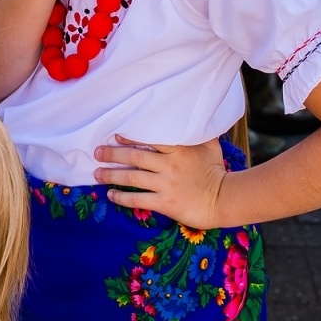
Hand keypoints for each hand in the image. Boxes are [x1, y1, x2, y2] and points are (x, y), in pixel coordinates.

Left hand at [94, 135, 226, 229]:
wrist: (223, 199)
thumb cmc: (216, 170)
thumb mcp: (209, 145)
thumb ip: (196, 132)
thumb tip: (192, 118)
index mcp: (178, 149)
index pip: (148, 140)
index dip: (129, 138)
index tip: (115, 136)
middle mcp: (168, 165)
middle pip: (134, 157)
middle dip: (113, 154)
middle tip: (97, 152)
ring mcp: (166, 184)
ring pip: (132, 178)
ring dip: (112, 175)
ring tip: (97, 174)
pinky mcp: (165, 202)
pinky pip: (138, 199)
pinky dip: (122, 197)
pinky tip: (111, 195)